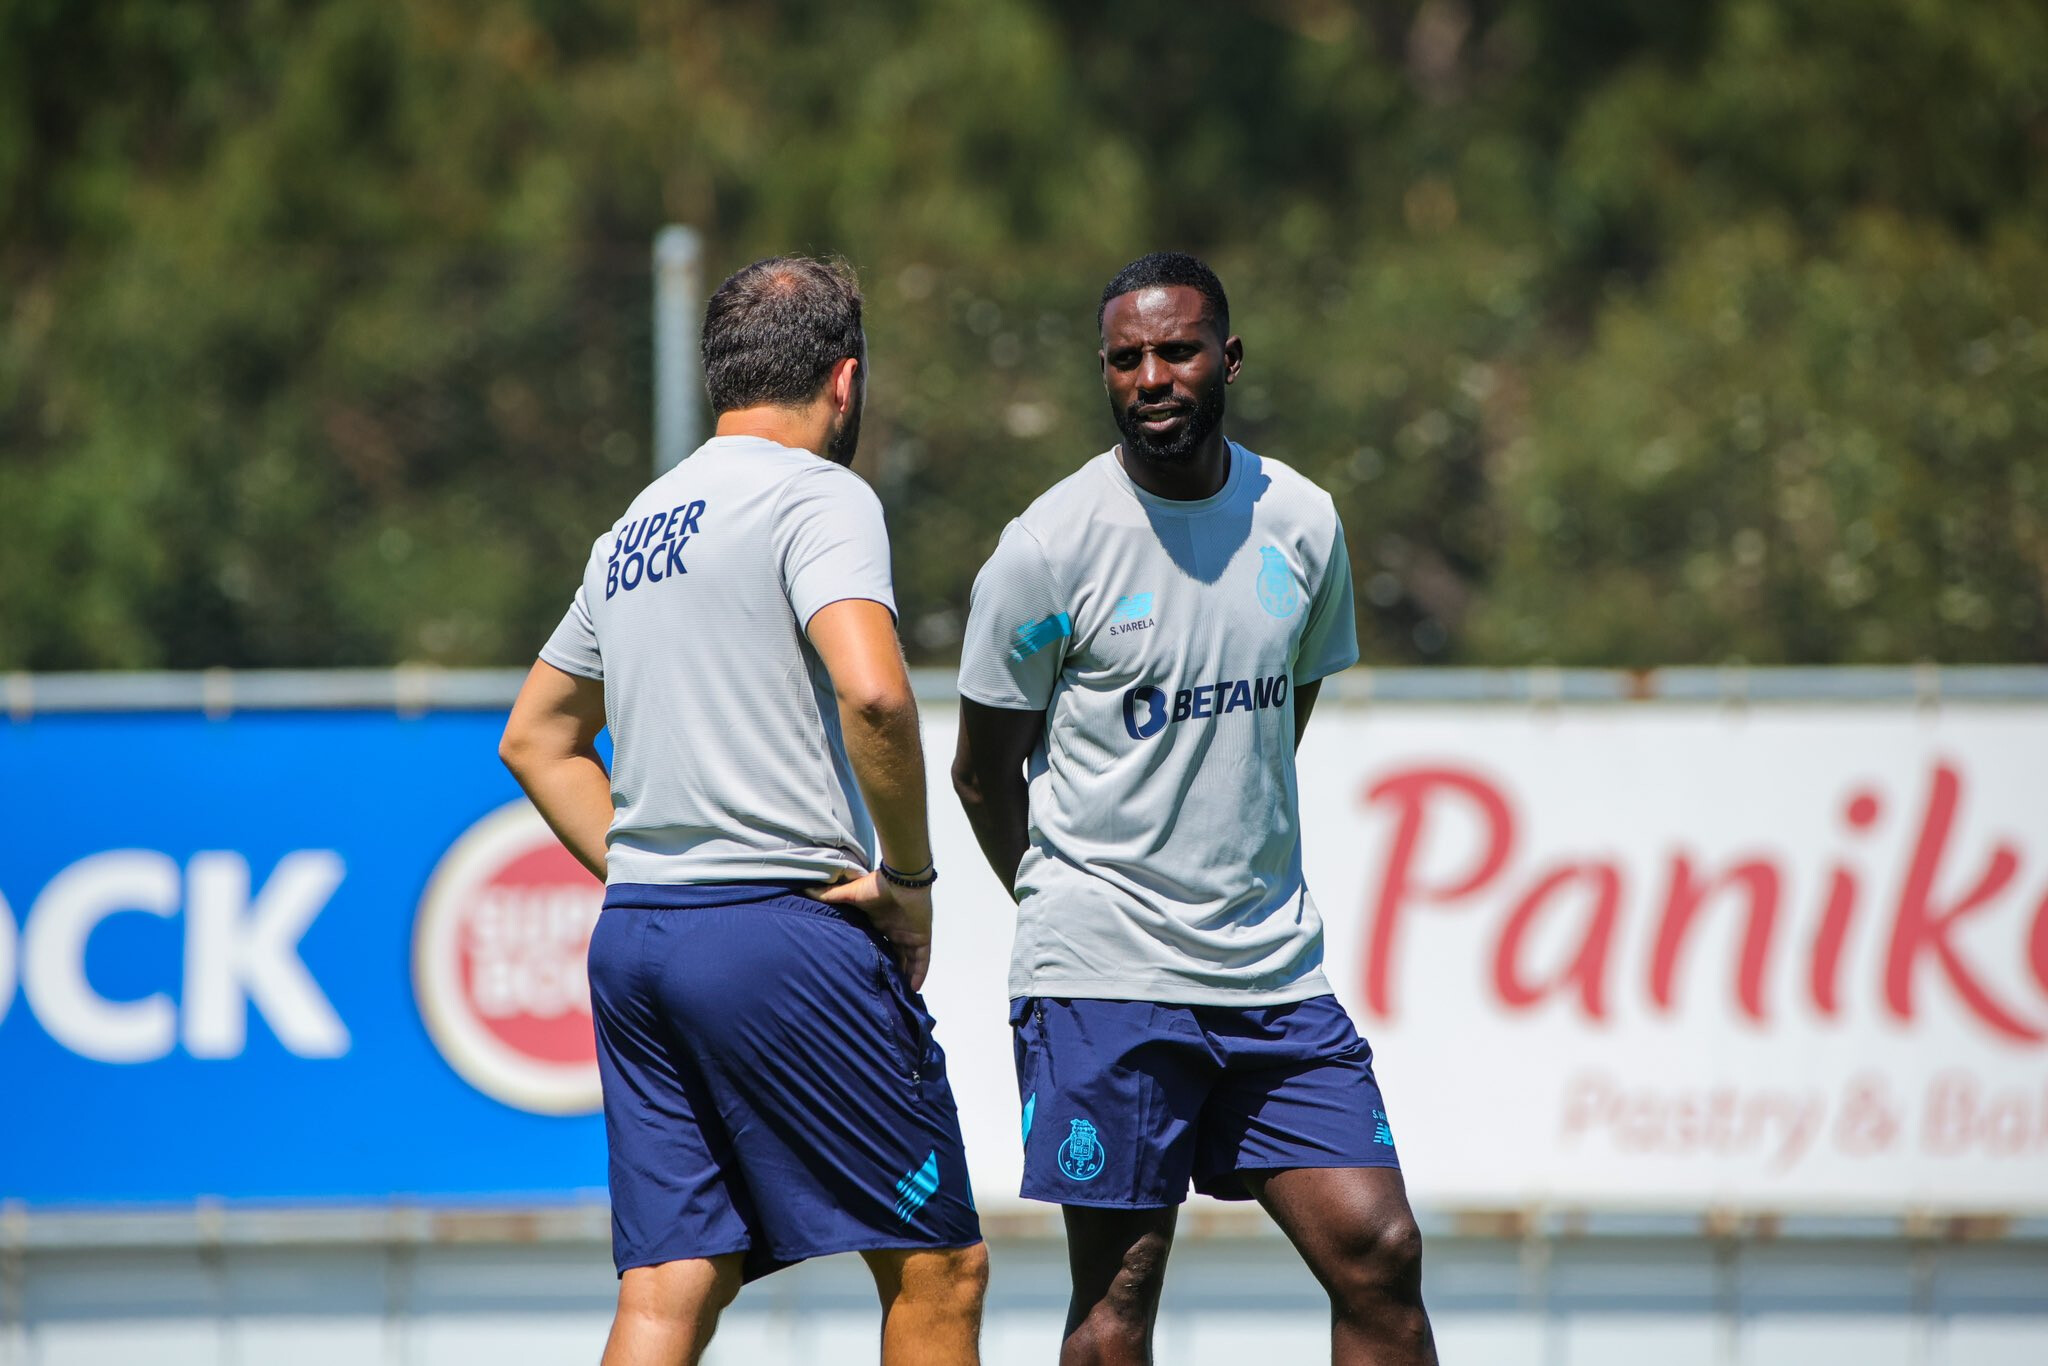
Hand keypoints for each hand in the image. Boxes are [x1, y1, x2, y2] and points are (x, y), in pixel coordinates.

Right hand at [811, 873, 933, 990]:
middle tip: (881, 991)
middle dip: (889, 972)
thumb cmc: (876, 886)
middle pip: (893, 956)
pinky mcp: (921, 937)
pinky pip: (922, 960)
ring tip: (897, 996)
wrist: (901, 879)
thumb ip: (831, 896)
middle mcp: (895, 931)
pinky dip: (919, 973)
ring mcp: (909, 935)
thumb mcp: (850, 894)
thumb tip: (806, 890)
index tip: (865, 973)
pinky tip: (913, 989)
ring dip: (904, 976)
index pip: (876, 945)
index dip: (873, 958)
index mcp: (880, 923)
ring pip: (908, 961)